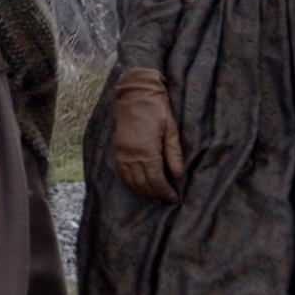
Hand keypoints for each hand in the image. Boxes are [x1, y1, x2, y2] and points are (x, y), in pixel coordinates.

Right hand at [111, 67, 185, 203]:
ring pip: (131, 181)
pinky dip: (130, 183)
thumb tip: (177, 175)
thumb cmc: (157, 109)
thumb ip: (174, 153)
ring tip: (153, 197)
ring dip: (142, 192)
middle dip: (155, 195)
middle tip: (165, 200)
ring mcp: (122, 153)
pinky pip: (122, 173)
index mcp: (147, 150)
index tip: (173, 198)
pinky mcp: (118, 149)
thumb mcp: (171, 129)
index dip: (165, 191)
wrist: (136, 94)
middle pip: (143, 183)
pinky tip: (137, 186)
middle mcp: (132, 155)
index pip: (156, 179)